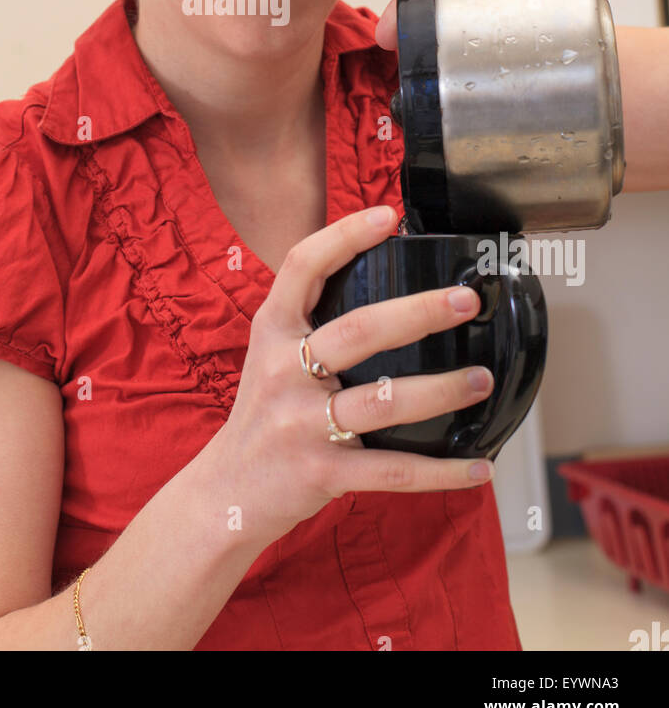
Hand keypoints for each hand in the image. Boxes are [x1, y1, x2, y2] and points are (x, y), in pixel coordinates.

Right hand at [211, 206, 494, 545]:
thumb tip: (385, 283)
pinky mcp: (322, 472)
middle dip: (418, 312)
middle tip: (465, 300)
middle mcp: (282, 371)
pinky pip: (392, 471)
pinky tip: (478, 466)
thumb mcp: (269, 355)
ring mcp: (301, 424)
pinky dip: (441, 471)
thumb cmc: (262, 414)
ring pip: (383, 400)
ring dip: (441, 390)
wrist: (225, 491)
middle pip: (358, 330)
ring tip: (481, 380)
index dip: (344, 235)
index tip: (387, 216)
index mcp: (271, 331)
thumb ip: (310, 321)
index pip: (302, 266)